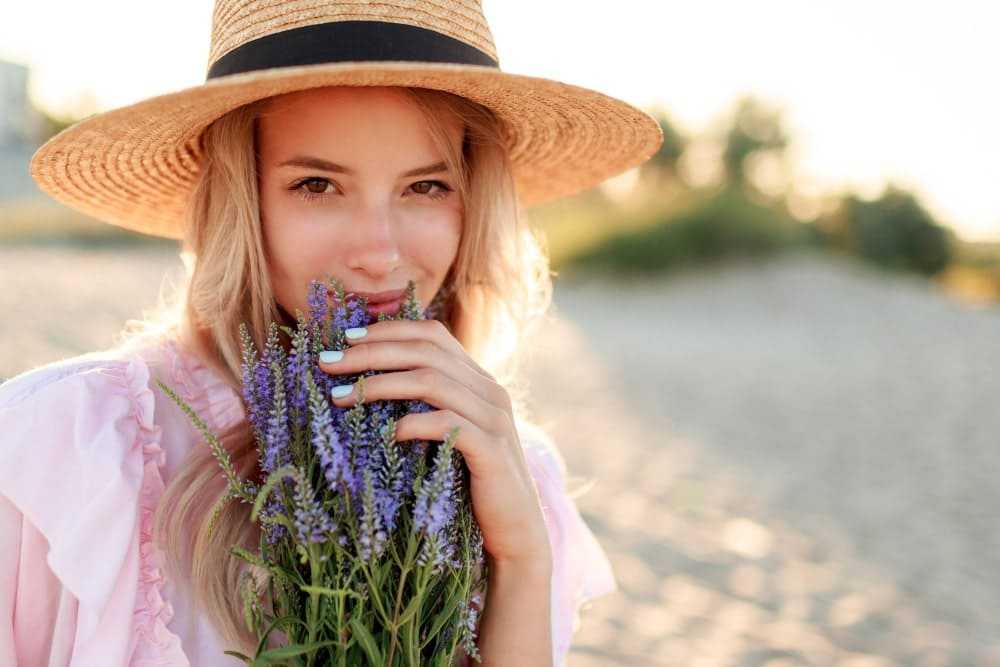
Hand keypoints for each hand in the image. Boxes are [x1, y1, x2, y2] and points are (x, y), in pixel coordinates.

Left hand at [319, 319, 551, 566]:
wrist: (514, 531)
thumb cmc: (469, 485)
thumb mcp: (447, 436)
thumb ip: (427, 406)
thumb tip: (369, 384)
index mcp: (479, 381)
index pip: (433, 335)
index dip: (388, 330)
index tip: (346, 338)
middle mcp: (490, 391)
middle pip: (425, 352)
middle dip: (371, 352)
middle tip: (328, 362)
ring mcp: (494, 418)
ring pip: (432, 381)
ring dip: (379, 384)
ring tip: (340, 396)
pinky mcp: (492, 449)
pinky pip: (447, 423)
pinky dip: (413, 422)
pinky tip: (386, 433)